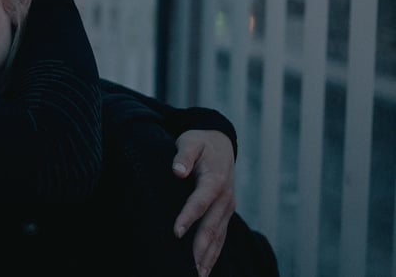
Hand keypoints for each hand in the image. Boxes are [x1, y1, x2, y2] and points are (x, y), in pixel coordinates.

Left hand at [172, 129, 235, 276]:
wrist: (221, 143)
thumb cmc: (201, 143)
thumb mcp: (190, 142)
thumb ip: (184, 154)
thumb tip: (178, 170)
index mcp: (215, 180)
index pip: (200, 202)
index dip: (188, 217)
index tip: (175, 232)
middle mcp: (225, 198)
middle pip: (211, 226)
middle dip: (200, 248)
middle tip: (188, 267)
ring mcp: (228, 208)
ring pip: (218, 236)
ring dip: (208, 257)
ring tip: (197, 275)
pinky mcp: (226, 213)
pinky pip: (221, 236)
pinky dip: (214, 253)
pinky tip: (204, 267)